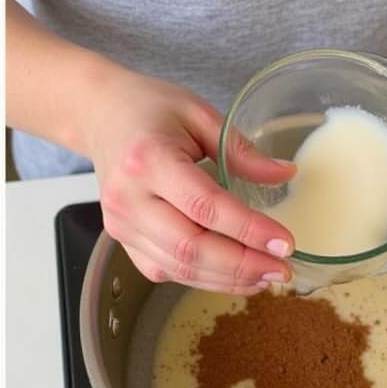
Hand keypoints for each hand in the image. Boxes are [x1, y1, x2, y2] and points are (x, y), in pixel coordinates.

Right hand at [89, 67, 296, 293]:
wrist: (101, 114)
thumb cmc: (150, 109)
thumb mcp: (200, 114)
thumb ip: (242, 150)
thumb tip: (285, 174)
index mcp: (148, 160)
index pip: (206, 206)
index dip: (248, 229)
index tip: (285, 242)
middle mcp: (129, 199)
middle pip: (190, 247)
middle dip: (242, 265)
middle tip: (283, 269)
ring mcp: (121, 224)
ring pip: (178, 266)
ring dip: (226, 279)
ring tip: (267, 276)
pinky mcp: (122, 239)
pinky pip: (164, 269)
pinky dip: (202, 278)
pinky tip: (235, 275)